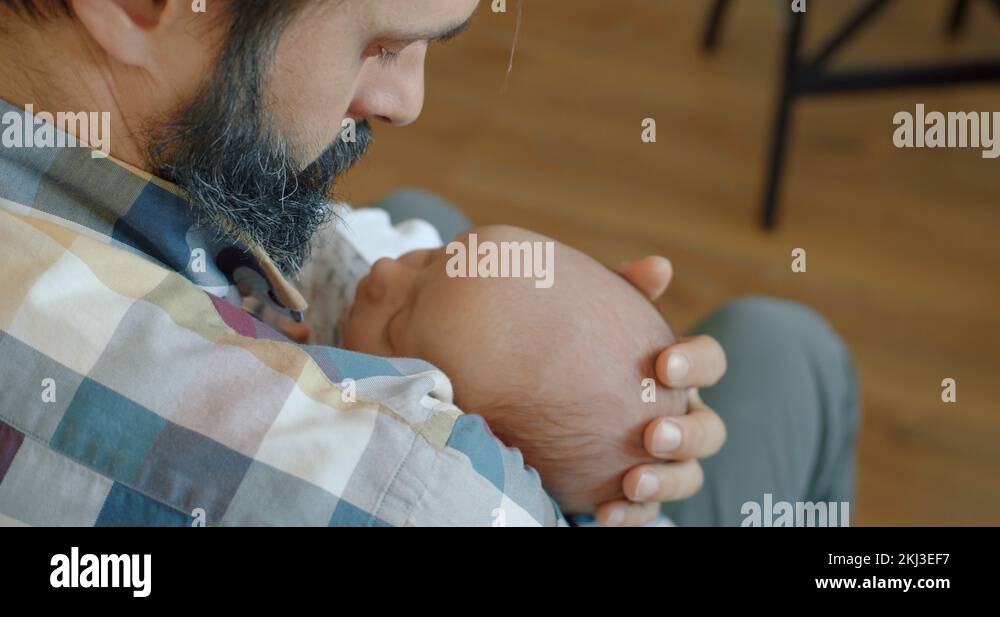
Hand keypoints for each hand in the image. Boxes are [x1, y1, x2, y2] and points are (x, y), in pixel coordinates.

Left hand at [594, 257, 727, 525]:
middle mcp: (678, 416)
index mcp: (676, 372)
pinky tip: (603, 513)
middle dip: (688, 433)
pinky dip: (631, 514)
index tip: (662, 365)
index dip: (696, 364)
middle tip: (653, 433)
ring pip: (687, 477)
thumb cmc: (575, 344)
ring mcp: (662, 460)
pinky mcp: (633, 494)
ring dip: (666, 480)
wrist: (533, 392)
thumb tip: (659, 267)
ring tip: (633, 479)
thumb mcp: (593, 312)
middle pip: (710, 430)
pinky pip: (644, 512)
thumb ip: (622, 290)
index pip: (709, 363)